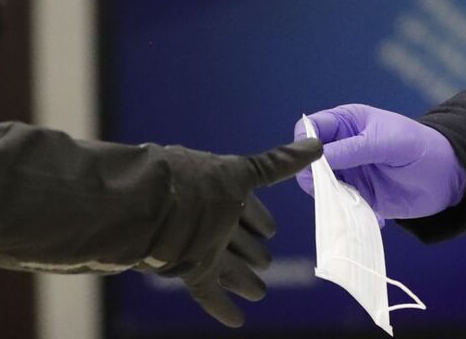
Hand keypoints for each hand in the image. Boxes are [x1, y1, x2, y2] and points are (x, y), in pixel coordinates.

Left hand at [144, 139, 322, 326]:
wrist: (148, 205)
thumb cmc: (195, 183)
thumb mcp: (240, 172)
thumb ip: (277, 164)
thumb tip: (316, 145)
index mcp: (222, 191)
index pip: (247, 207)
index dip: (260, 219)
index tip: (270, 230)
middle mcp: (211, 219)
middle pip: (238, 239)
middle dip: (252, 251)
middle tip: (265, 264)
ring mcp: (199, 246)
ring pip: (228, 267)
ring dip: (243, 280)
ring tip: (258, 292)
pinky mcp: (189, 272)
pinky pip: (209, 293)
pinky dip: (223, 307)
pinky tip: (237, 320)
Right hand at [293, 104, 465, 220]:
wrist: (447, 175)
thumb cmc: (418, 146)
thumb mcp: (384, 142)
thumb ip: (352, 149)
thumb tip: (317, 157)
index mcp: (346, 123)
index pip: (310, 128)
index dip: (305, 143)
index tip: (312, 161)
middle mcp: (342, 147)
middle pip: (308, 160)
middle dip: (313, 175)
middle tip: (328, 186)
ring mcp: (348, 172)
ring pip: (319, 185)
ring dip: (328, 195)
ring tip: (351, 199)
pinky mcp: (358, 195)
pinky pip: (338, 204)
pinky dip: (344, 210)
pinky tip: (367, 211)